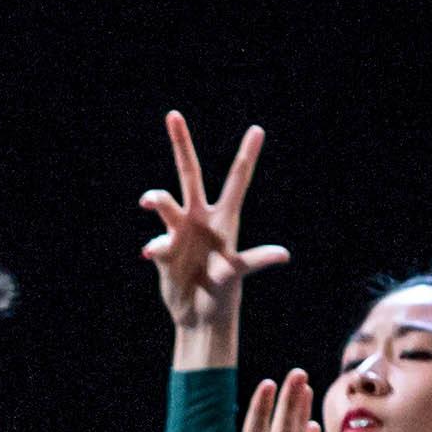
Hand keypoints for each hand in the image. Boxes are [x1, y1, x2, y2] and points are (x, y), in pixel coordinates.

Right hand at [137, 110, 289, 347]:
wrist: (199, 316)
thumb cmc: (223, 294)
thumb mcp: (237, 274)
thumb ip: (256, 260)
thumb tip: (283, 254)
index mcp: (224, 220)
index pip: (236, 180)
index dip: (247, 155)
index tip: (257, 129)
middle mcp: (200, 219)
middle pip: (190, 173)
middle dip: (181, 144)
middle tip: (173, 115)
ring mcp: (179, 231)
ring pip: (165, 203)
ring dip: (157, 198)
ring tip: (149, 201)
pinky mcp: (162, 250)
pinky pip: (156, 241)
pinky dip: (155, 247)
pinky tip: (154, 256)